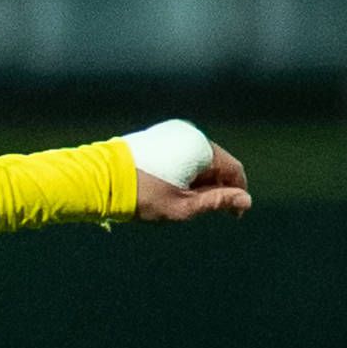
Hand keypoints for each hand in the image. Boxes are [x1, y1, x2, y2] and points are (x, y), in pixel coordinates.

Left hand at [133, 143, 250, 221]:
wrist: (100, 180)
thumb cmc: (143, 196)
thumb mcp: (183, 206)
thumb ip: (217, 202)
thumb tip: (246, 201)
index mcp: (202, 148)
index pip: (234, 169)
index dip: (238, 193)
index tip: (233, 215)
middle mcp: (190, 134)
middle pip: (216, 163)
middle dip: (215, 187)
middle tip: (202, 211)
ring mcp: (172, 132)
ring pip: (198, 159)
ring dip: (198, 180)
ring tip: (181, 201)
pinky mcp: (157, 136)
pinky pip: (181, 153)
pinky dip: (183, 170)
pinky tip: (169, 187)